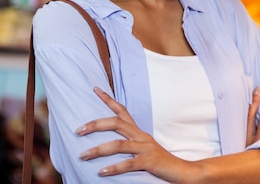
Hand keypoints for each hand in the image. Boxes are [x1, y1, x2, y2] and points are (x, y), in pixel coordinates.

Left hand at [76, 87, 195, 180]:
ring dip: (98, 150)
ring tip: (83, 155)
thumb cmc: (158, 161)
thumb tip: (107, 145)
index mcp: (138, 132)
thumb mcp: (142, 148)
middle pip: (116, 123)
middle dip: (95, 125)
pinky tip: (101, 172)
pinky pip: (129, 163)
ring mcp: (145, 148)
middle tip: (78, 130)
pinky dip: (113, 168)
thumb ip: (128, 144)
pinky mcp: (149, 162)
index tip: (95, 89)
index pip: (122, 110)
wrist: (181, 171)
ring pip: (118, 145)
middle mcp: (141, 136)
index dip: (108, 99)